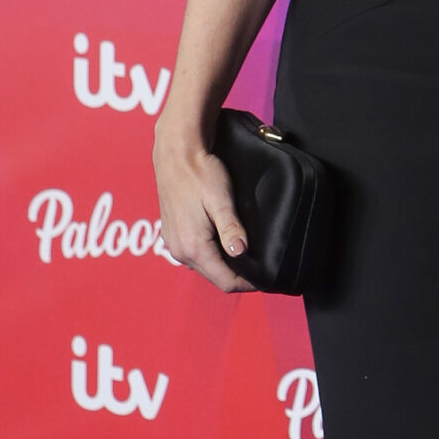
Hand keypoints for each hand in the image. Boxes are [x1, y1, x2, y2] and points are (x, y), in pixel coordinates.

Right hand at [152, 126, 254, 293]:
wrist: (175, 154)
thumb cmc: (199, 173)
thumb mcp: (220, 200)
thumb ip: (230, 228)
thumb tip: (240, 252)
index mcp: (193, 247)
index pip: (225, 281)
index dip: (248, 284)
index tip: (267, 279)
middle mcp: (179, 251)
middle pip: (215, 277)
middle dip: (238, 277)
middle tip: (262, 268)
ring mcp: (173, 244)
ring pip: (205, 267)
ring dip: (225, 266)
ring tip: (248, 256)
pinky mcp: (172, 234)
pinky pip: (196, 255)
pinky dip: (213, 256)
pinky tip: (227, 244)